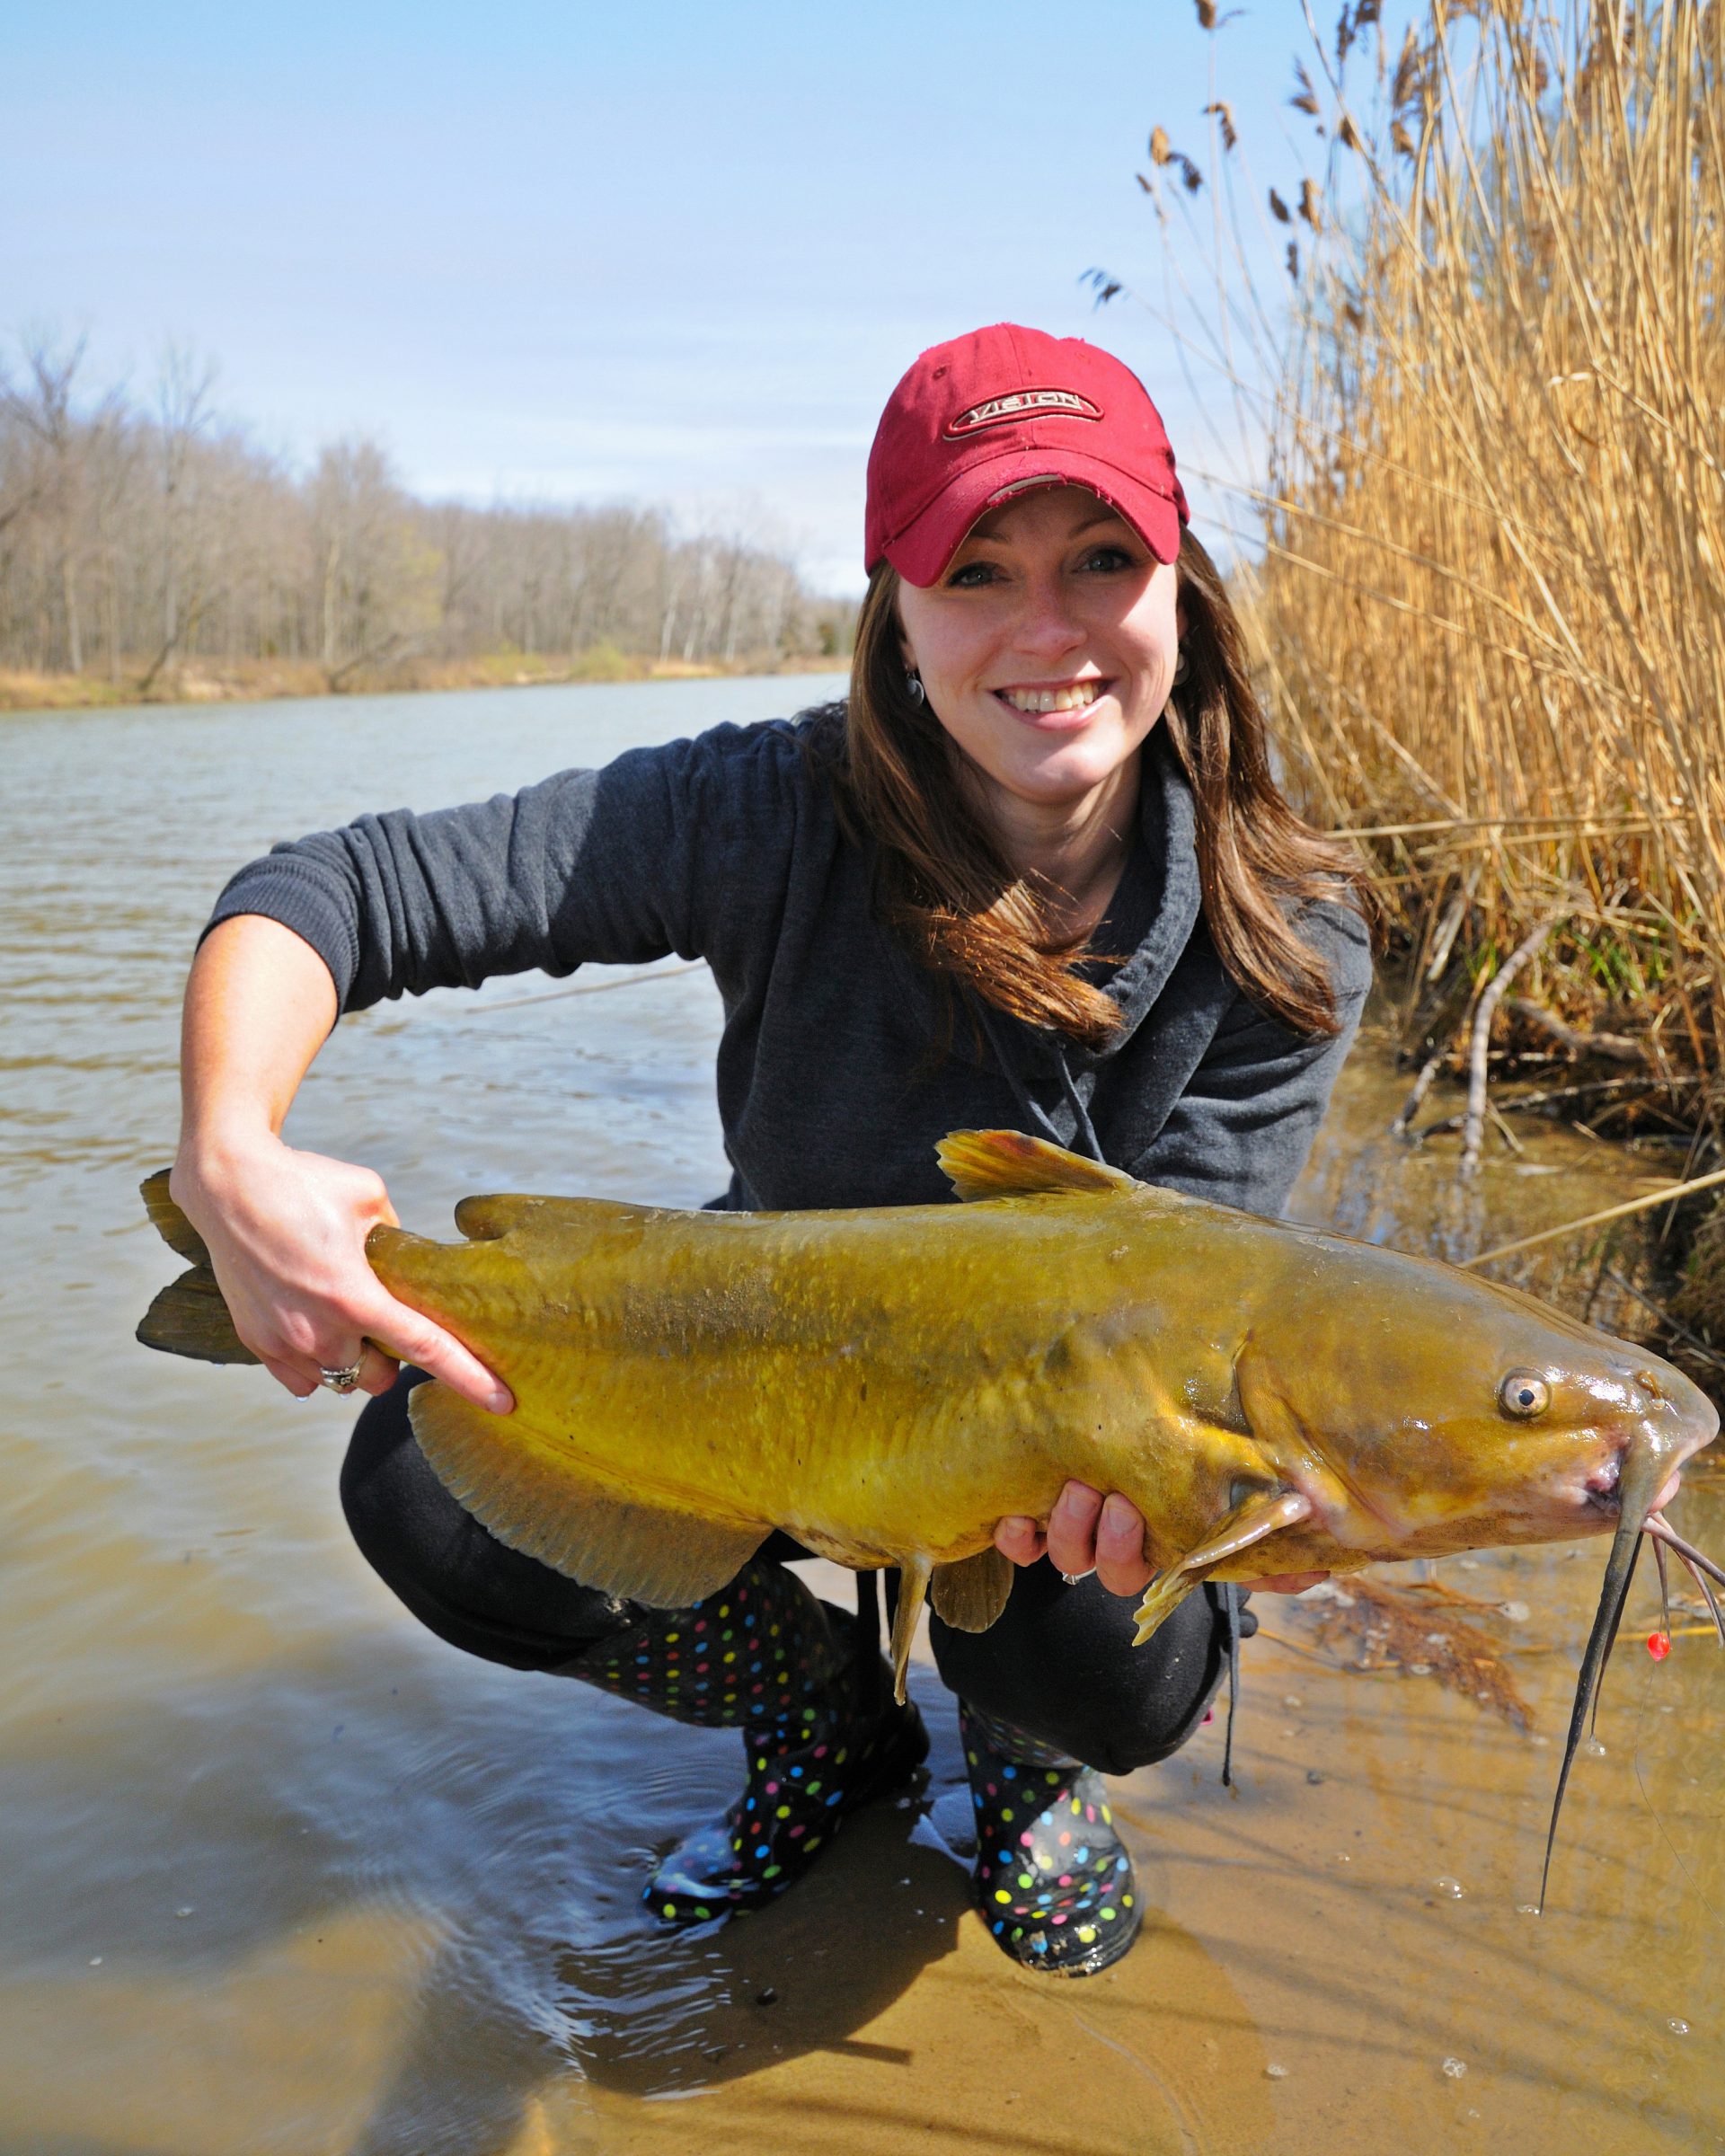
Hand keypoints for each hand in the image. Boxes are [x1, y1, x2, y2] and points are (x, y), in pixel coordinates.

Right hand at [170, 1134, 512, 1413]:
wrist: (228, 1183)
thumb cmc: (303, 1183)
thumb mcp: (370, 1197)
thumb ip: (398, 1241)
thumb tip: (414, 1266)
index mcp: (355, 1296)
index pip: (426, 1349)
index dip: (469, 1379)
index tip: (502, 1403)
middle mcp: (318, 1329)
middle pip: (380, 1379)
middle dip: (393, 1359)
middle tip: (387, 1320)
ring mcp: (283, 1342)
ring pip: (339, 1382)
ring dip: (354, 1362)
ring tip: (347, 1318)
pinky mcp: (256, 1342)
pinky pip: (300, 1382)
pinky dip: (316, 1366)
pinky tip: (318, 1331)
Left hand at [993, 1480, 1327, 1596]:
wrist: (1127, 1407)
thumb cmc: (1190, 1452)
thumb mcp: (1231, 1485)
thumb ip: (1268, 1525)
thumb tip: (1320, 1567)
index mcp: (1155, 1538)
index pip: (1143, 1573)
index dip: (1133, 1555)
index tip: (1136, 1512)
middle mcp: (1111, 1538)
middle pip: (1101, 1566)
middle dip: (1108, 1539)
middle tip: (1115, 1500)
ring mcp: (1071, 1524)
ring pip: (1063, 1551)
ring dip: (1067, 1524)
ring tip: (1075, 1488)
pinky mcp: (1033, 1511)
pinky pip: (1020, 1541)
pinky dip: (1017, 1533)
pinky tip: (1017, 1514)